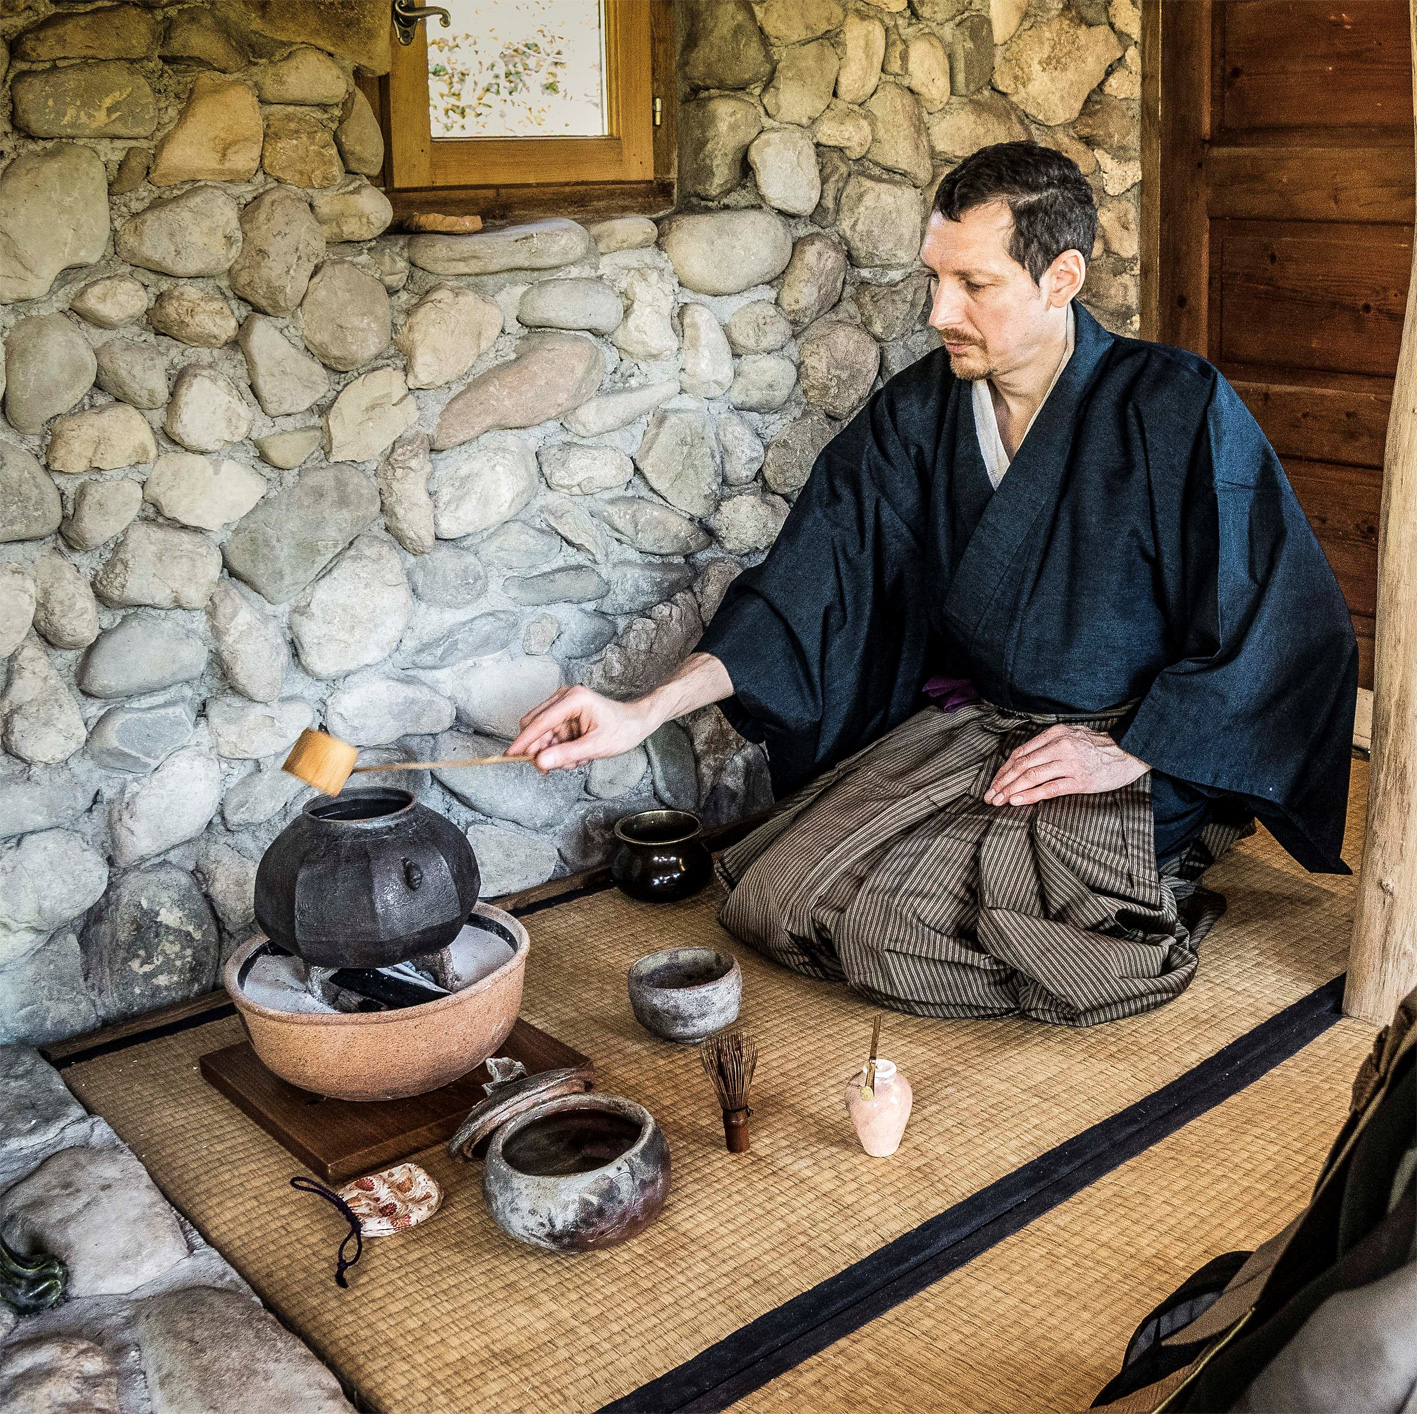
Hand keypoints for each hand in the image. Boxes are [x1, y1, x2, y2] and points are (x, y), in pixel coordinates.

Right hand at [509, 685, 653, 772]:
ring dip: (554, 752)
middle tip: (553, 768)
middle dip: (542, 750)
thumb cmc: (621, 730)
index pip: (540, 722)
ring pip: (542, 734)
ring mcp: (563, 705)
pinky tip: (576, 754)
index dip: (523, 741)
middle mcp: (564, 697)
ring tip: (576, 759)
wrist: (636, 723)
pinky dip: (559, 749)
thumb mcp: (595, 747)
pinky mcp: (564, 714)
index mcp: (573, 699)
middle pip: (535, 727)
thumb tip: (540, 762)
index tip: (509, 755)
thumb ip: (566, 754)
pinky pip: (550, 736)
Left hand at [983, 724, 1148, 806]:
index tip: (994, 782)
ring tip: (998, 801)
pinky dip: (1030, 795)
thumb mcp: (1073, 735)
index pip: (1021, 753)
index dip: (1004, 769)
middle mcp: (1060, 746)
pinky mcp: (1080, 780)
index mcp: (1055, 734)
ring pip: (1031, 776)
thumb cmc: (1100, 747)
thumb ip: (1049, 744)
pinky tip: (1017, 801)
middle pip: (1022, 765)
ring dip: (1011, 790)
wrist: (1131, 753)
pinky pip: (1050, 788)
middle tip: (989, 796)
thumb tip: (1023, 759)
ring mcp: (1070, 763)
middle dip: (1002, 782)